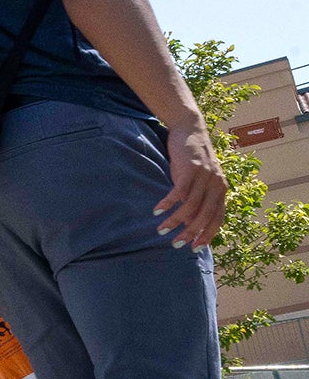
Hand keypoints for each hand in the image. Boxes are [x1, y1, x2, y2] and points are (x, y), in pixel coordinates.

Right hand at [155, 122, 228, 251]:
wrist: (191, 130)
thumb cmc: (193, 158)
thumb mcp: (200, 179)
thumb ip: (199, 197)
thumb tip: (190, 221)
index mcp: (221, 190)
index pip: (217, 218)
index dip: (207, 234)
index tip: (194, 248)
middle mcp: (216, 185)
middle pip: (204, 216)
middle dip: (190, 233)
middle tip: (176, 244)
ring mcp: (204, 177)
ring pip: (190, 206)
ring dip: (175, 221)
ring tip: (161, 230)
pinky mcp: (190, 170)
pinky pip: (179, 193)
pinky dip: (168, 204)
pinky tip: (157, 211)